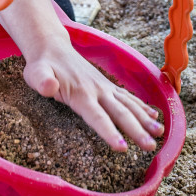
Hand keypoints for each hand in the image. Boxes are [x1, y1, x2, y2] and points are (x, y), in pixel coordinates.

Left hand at [0, 0, 163, 151]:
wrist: (53, 48)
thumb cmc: (42, 66)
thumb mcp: (35, 73)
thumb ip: (42, 80)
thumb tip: (49, 87)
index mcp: (80, 93)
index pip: (97, 116)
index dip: (109, 132)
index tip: (122, 147)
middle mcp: (97, 90)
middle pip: (120, 112)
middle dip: (137, 130)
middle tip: (150, 146)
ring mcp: (105, 87)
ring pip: (129, 105)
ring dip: (145, 119)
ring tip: (160, 133)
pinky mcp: (108, 87)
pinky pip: (128, 97)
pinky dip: (142, 107)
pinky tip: (155, 116)